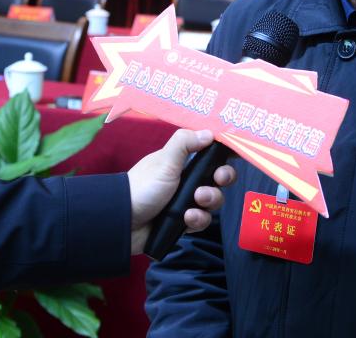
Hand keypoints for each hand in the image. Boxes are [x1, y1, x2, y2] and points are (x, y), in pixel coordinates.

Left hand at [127, 129, 236, 254]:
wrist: (122, 223)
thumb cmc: (142, 186)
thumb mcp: (164, 160)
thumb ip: (185, 143)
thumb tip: (210, 132)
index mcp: (183, 162)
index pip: (210, 154)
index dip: (224, 155)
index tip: (233, 154)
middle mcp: (187, 181)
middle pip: (218, 178)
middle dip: (223, 178)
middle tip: (218, 178)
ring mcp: (186, 203)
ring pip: (213, 200)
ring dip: (210, 200)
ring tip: (196, 201)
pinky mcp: (183, 223)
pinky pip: (202, 221)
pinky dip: (197, 219)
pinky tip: (186, 218)